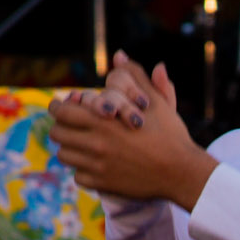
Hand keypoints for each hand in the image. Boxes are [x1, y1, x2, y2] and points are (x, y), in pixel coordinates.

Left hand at [48, 62, 218, 205]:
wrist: (181, 171)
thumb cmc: (169, 134)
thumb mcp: (154, 100)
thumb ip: (134, 76)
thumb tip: (119, 55)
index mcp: (103, 119)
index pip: (62, 111)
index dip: (58, 107)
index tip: (60, 106)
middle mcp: (95, 143)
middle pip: (57, 134)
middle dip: (61, 127)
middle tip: (69, 126)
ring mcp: (97, 166)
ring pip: (64, 156)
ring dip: (70, 148)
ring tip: (81, 144)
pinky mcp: (103, 184)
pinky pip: (78, 176)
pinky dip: (83, 170)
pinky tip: (95, 164)